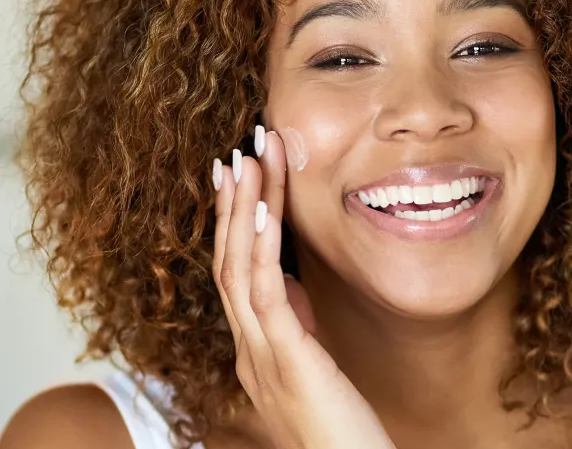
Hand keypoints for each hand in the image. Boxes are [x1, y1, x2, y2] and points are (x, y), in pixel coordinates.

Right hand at [212, 125, 396, 448]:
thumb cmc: (342, 432)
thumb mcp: (314, 367)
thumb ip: (296, 328)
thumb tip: (289, 284)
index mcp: (254, 350)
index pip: (235, 274)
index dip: (233, 223)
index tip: (236, 176)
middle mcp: (248, 350)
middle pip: (229, 261)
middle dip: (234, 203)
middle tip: (238, 150)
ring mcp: (262, 356)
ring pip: (239, 269)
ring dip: (244, 211)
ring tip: (249, 161)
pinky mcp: (287, 361)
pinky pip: (266, 294)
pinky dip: (263, 247)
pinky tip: (269, 210)